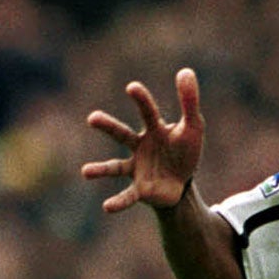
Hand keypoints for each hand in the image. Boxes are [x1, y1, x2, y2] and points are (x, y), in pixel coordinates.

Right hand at [83, 68, 205, 213]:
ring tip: (85, 172)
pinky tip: (107, 207)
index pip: (147, 111)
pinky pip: (127, 196)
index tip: (132, 88)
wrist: (181, 182)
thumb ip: (190, 101)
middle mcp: (139, 146)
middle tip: (92, 118)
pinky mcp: (140, 188)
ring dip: (101, 169)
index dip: (141, 100)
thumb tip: (186, 70)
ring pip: (115, 167)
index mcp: (153, 129)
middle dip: (108, 126)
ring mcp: (136, 167)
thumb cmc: (183, 150)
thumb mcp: (193, 127)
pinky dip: (118, 202)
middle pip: (121, 134)